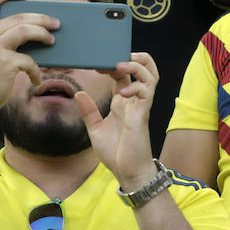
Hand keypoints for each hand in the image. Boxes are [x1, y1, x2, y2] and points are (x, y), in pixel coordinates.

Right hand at [0, 0, 59, 113]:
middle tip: (56, 23)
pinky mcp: (6, 63)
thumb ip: (1, 39)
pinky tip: (36, 79)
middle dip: (42, 18)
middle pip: (19, 16)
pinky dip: (36, 71)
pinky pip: (30, 61)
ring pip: (25, 30)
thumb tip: (32, 32)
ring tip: (52, 41)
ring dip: (44, 34)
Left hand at [77, 52, 159, 188]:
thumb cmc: (116, 153)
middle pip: (144, 68)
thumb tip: (78, 93)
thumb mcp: (95, 129)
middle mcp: (133, 100)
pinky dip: (135, 86)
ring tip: (120, 66)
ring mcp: (140, 106)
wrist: (128, 172)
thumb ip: (88, 111)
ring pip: (150, 75)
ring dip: (137, 65)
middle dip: (134, 57)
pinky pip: (146, 92)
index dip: (113, 64)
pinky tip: (122, 91)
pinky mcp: (142, 114)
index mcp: (122, 102)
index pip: (124, 73)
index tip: (97, 64)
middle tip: (114, 58)